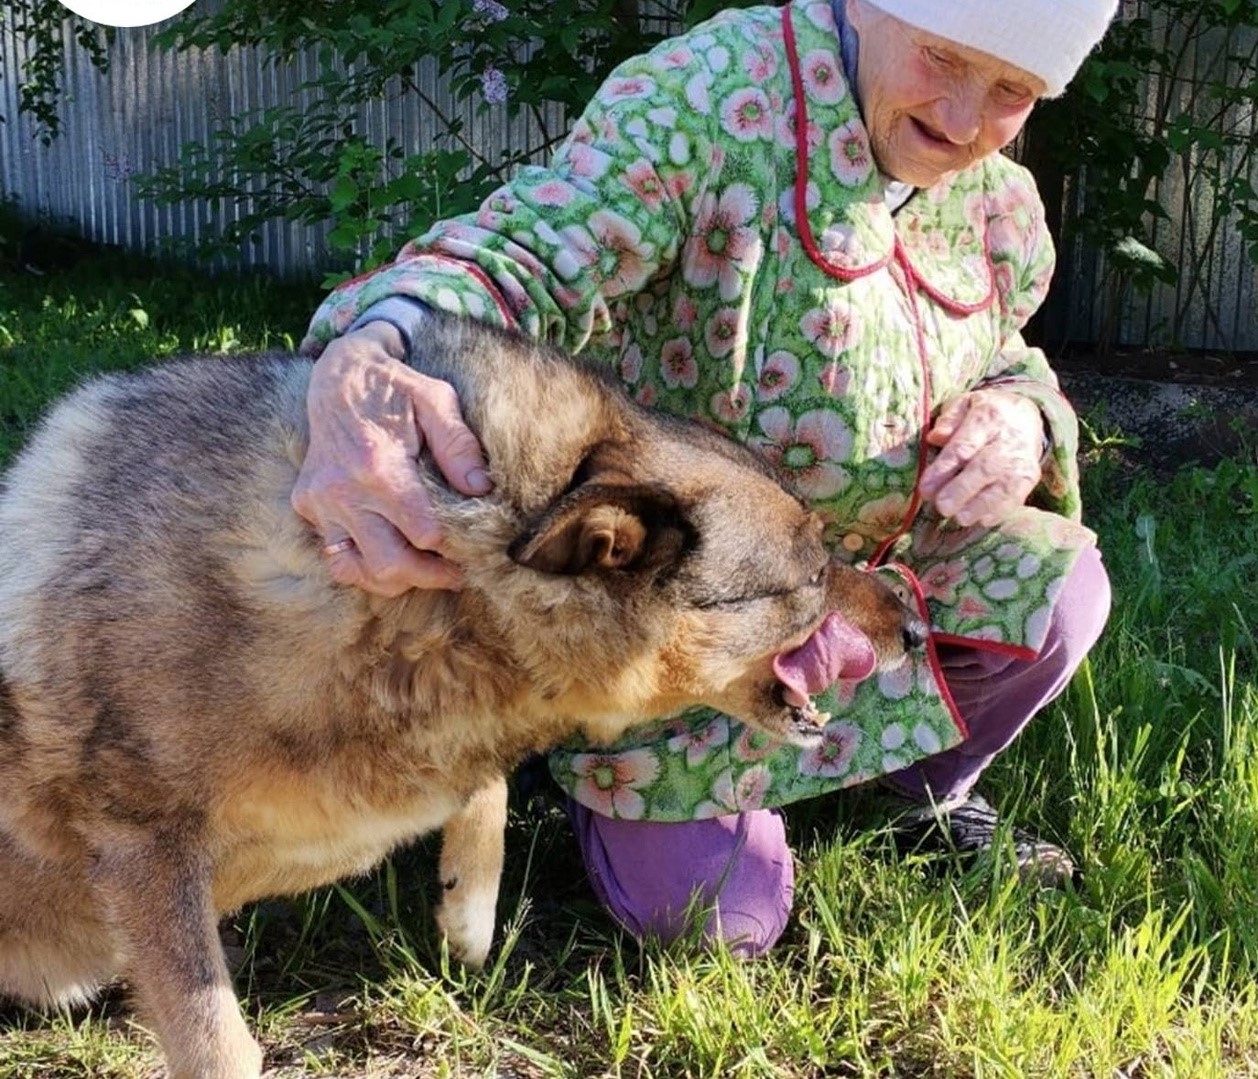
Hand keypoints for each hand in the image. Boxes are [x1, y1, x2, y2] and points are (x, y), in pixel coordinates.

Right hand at [291, 321, 491, 594]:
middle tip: (457, 573)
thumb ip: (459, 445)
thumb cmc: (395, 387)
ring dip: (394, 578)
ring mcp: (319, 501)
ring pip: (356, 570)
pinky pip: (335, 555)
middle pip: (389, 563)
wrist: (338, 375)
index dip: (452, 545)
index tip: (473, 545)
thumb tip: (481, 488)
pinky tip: (389, 553)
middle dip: (429, 576)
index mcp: (378, 466)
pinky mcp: (306, 506)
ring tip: (424, 569)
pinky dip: (362, 565)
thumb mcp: (435, 400)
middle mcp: (343, 490)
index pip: (423, 533)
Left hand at [918, 388, 1043, 527]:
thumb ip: (949, 419)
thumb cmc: (984, 415)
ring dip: (980, 505)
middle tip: (942, 506)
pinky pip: (1016, 497)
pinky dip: (1000, 511)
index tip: (925, 488)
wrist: (1025, 416)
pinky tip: (981, 520)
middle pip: (985, 468)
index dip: (944, 468)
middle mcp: (1008, 440)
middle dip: (962, 490)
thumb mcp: (964, 404)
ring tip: (959, 518)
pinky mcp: (1029, 477)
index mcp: (987, 418)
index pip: (965, 445)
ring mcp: (1021, 460)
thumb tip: (935, 437)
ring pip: (1003, 486)